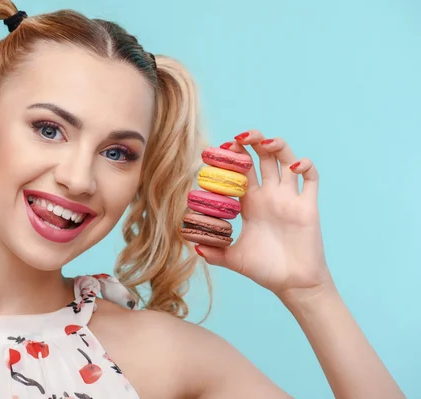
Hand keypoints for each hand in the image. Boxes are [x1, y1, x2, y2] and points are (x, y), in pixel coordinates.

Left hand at [195, 130, 333, 301]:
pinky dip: (305, 166)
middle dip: (251, 142)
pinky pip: (311, 178)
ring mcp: (289, 198)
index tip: (218, 150)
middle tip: (238, 138)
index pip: (240, 171)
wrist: (293, 284)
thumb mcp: (234, 259)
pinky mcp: (308, 205)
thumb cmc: (265, 270)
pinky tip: (293, 167)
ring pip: (286, 160)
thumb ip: (215, 253)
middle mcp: (270, 195)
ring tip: (264, 142)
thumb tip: (194, 247)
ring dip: (277, 145)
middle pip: (262, 158)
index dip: (232, 158)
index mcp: (251, 203)